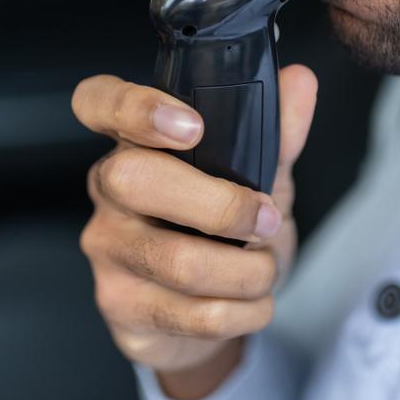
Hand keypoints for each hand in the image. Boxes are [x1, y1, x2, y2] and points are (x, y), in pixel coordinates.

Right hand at [71, 65, 317, 396]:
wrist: (207, 317)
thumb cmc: (223, 234)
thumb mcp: (257, 177)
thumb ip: (277, 133)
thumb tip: (300, 81)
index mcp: (135, 143)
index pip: (99, 103)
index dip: (135, 107)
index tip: (192, 125)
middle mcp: (108, 190)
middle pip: (134, 179)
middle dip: (220, 205)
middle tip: (266, 220)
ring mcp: (108, 249)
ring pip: (177, 260)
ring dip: (248, 271)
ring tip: (265, 268)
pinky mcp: (120, 306)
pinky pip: (191, 314)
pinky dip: (244, 311)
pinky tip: (252, 303)